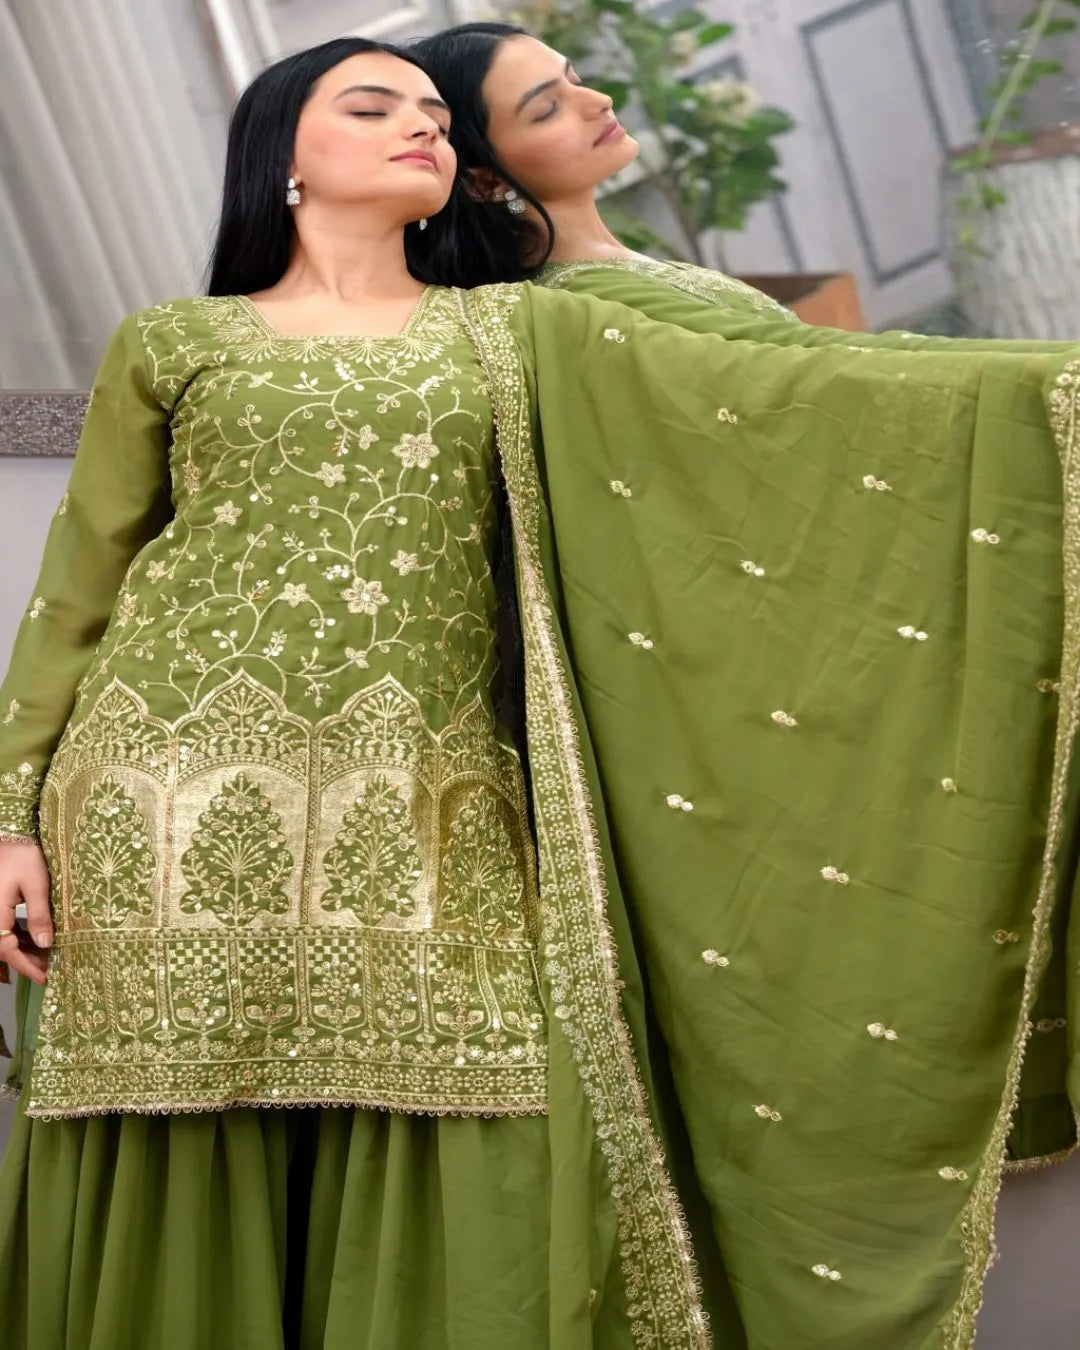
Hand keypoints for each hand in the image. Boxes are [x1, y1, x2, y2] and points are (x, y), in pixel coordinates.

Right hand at [0, 839, 52, 984]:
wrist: (11, 834)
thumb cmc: (23, 856)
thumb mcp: (36, 885)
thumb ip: (40, 915)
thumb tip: (46, 944)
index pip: (8, 948)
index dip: (26, 965)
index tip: (45, 977)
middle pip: (4, 947)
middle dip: (27, 960)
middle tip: (50, 969)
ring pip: (4, 939)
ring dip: (24, 949)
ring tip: (48, 957)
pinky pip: (5, 928)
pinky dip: (21, 936)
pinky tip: (37, 940)